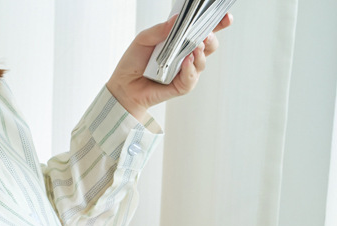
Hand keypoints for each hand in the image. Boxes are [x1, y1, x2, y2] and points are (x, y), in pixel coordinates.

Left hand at [106, 13, 232, 122]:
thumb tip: (176, 20)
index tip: (225, 17)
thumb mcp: (143, 40)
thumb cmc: (133, 62)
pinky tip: (185, 63)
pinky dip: (190, 70)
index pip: (203, 29)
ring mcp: (185, 70)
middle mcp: (186, 54)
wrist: (123, 86)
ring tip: (193, 48)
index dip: (217, 22)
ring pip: (203, 61)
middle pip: (210, 44)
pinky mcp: (180, 86)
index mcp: (180, 40)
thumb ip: (160, 30)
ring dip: (200, 53)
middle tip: (204, 34)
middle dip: (211, 37)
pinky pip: (191, 78)